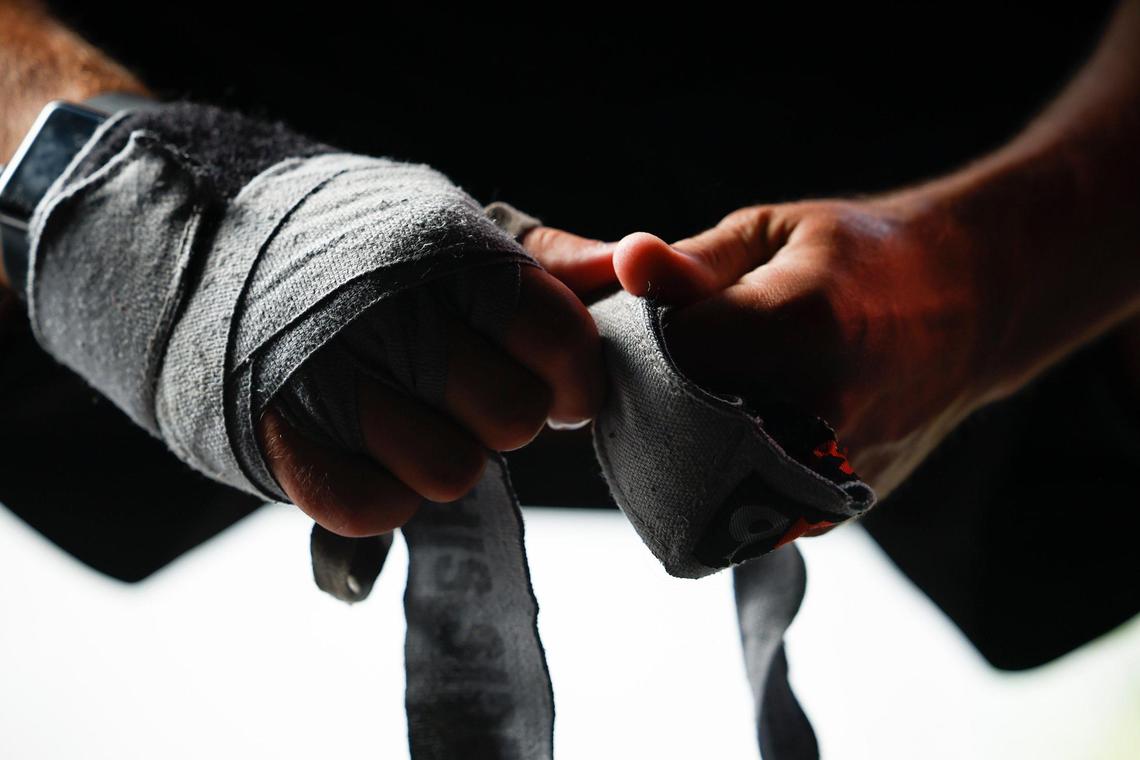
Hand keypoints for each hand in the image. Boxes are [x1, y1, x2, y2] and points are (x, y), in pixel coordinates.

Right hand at [257, 266, 604, 535]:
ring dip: (441, 458)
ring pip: (453, 472)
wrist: (215, 257)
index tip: (554, 384)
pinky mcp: (279, 438)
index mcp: (451, 253)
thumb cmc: (364, 257)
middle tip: (467, 398)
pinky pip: (377, 509)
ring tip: (411, 420)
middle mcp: (392, 309)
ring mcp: (330, 375)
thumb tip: (631, 263)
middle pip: (514, 416)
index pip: (560, 337)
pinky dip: (383, 493)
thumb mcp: (453, 235)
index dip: (571, 378)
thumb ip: (548, 262)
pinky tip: (367, 451)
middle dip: (504, 419)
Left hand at [523, 197, 996, 497]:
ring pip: (704, 482)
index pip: (662, 353)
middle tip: (664, 369)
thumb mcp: (776, 231)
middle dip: (650, 403)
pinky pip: (744, 511)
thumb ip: (694, 262)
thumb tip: (626, 265)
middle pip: (675, 428)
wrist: (973, 307)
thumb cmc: (865, 254)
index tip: (641, 329)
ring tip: (702, 399)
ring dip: (680, 447)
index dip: (635, 344)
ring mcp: (830, 468)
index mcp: (797, 324)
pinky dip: (721, 480)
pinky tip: (733, 437)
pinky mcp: (836, 509)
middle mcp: (816, 407)